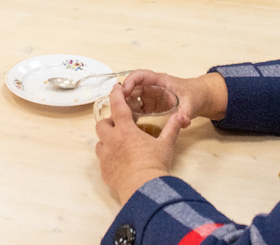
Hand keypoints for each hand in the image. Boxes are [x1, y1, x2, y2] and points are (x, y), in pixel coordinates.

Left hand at [94, 84, 183, 203]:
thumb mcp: (166, 145)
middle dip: (109, 122)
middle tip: (120, 126)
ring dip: (106, 140)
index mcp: (125, 131)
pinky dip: (108, 157)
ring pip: (99, 142)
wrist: (144, 190)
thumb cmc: (154, 166)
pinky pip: (102, 160)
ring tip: (119, 144)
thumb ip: (172, 128)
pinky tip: (120, 162)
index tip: (115, 88)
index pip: (117, 106)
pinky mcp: (104, 171)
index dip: (116, 95)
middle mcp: (112, 141)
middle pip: (102, 124)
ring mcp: (106, 156)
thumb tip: (181, 116)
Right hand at [119, 70, 219, 122]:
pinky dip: (130, 114)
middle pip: (132, 87)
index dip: (130, 81)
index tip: (124, 90)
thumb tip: (183, 121)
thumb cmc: (195, 95)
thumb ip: (186, 113)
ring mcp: (150, 96)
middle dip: (123, 95)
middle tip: (117, 107)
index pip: (141, 75)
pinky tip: (128, 123)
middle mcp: (152, 87)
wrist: (200, 98)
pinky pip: (136, 108)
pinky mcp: (149, 106)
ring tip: (120, 117)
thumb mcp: (191, 104)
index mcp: (160, 81)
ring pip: (131, 98)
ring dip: (125, 106)